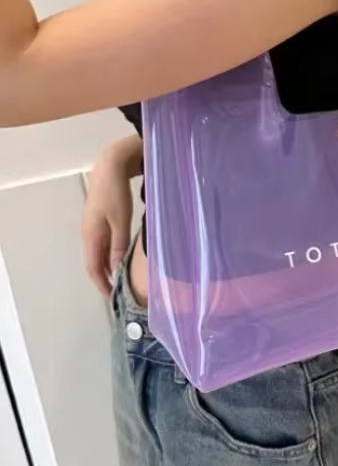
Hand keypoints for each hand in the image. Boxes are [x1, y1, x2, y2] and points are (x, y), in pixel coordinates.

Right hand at [81, 136, 140, 295]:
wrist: (110, 167)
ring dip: (107, 267)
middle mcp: (88, 234)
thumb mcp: (121, 222)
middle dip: (104, 279)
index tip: (112, 298)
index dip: (101, 284)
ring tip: (121, 278)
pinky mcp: (99, 219)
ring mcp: (92, 226)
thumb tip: (115, 270)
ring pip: (99, 253)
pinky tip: (120, 256)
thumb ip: (119, 246)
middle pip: (94, 262)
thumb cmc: (116, 194)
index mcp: (91, 236)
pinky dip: (109, 255)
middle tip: (119, 291)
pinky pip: (102, 243)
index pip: (93, 268)